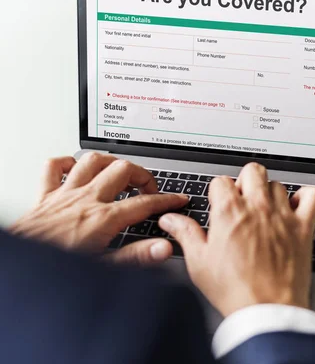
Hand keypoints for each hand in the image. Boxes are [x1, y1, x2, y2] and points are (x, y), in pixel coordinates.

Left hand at [10, 154, 188, 265]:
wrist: (21, 266)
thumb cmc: (57, 267)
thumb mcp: (104, 268)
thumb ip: (137, 257)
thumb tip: (163, 248)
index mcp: (103, 219)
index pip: (144, 204)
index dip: (167, 200)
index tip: (177, 199)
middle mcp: (86, 200)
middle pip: (122, 171)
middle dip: (142, 175)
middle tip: (149, 188)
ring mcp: (64, 194)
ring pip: (92, 161)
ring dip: (110, 163)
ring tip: (120, 172)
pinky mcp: (44, 195)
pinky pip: (54, 167)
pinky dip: (67, 163)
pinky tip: (77, 169)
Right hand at [159, 163, 314, 316]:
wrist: (266, 310)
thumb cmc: (234, 290)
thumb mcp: (199, 263)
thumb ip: (186, 234)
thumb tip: (171, 220)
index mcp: (229, 212)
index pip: (221, 181)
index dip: (218, 192)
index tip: (220, 203)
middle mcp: (257, 208)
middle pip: (252, 171)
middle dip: (245, 181)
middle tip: (242, 201)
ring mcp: (282, 215)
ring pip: (278, 184)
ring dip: (270, 193)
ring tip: (265, 210)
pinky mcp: (303, 227)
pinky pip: (312, 196)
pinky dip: (306, 196)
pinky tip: (296, 206)